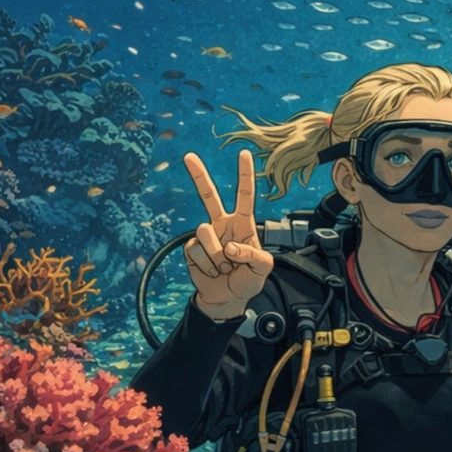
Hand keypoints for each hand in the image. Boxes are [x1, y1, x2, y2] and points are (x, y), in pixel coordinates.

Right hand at [182, 149, 273, 321]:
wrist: (226, 298)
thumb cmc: (248, 280)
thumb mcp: (263, 269)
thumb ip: (254, 256)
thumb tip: (230, 246)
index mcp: (243, 224)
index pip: (245, 195)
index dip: (244, 175)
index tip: (244, 153)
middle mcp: (222, 224)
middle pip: (208, 196)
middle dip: (199, 175)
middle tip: (189, 156)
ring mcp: (205, 236)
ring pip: (205, 234)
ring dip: (217, 257)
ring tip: (225, 268)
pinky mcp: (190, 249)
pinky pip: (196, 252)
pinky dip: (207, 266)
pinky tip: (212, 271)